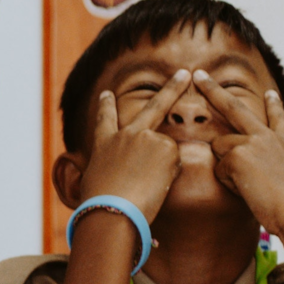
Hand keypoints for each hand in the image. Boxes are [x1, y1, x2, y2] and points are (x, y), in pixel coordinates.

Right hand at [80, 70, 207, 227]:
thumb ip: (117, 177)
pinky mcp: (165, 147)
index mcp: (104, 145)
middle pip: (152, 107)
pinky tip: (156, 184)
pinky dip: (170, 175)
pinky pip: (175, 162)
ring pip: (167, 149)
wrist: (110, 210)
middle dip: (171, 88)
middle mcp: (126, 135)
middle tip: (184, 73)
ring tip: (147, 182)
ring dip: (164, 167)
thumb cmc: (101, 207)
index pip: (105, 120)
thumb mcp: (99, 186)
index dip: (105, 106)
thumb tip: (137, 194)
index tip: (106, 94)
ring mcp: (146, 138)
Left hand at [193, 73, 283, 236]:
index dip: (273, 105)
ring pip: (219, 146)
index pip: (278, 119)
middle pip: (235, 107)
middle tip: (199, 75)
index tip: (270, 93)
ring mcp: (253, 141)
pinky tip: (250, 190)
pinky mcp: (238, 153)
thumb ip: (270, 168)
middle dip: (213, 89)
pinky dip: (229, 183)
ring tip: (253, 187)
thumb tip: (244, 164)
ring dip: (227, 169)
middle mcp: (269, 136)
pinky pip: (218, 168)